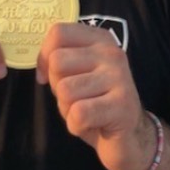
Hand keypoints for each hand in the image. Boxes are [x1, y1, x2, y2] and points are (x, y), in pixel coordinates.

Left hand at [36, 23, 155, 169]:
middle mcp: (111, 52)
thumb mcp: (77, 74)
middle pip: (57, 61)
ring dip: (67, 108)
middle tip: (76, 97)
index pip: (59, 32)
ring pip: (65, 89)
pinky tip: (91, 124)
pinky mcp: (122, 104)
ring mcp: (119, 77)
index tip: (49, 75)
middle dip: (57, 85)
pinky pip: (78, 113)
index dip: (44, 56)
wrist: (128, 136)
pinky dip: (76, 125)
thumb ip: (61, 60)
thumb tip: (41, 67)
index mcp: (99, 39)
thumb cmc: (95, 102)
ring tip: (86, 111)